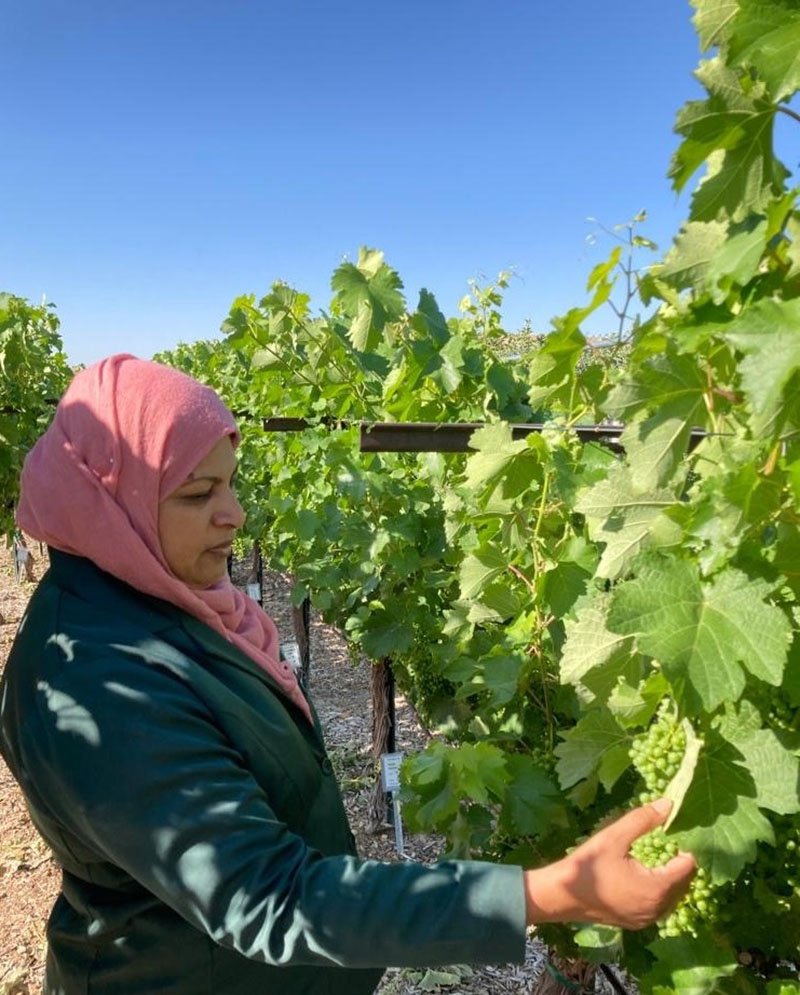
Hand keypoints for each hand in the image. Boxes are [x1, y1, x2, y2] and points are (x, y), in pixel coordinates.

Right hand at [523, 798, 695, 929]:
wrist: (561, 895)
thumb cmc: (588, 864)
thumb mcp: (614, 836)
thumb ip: (643, 820)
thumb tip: (669, 804)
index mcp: (656, 889)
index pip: (688, 866)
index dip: (687, 845)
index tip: (679, 829)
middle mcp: (658, 909)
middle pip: (684, 882)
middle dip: (681, 859)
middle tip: (671, 837)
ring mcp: (648, 919)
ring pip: (674, 895)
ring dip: (672, 875)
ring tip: (661, 852)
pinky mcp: (638, 922)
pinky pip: (661, 904)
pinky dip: (661, 888)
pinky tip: (648, 872)